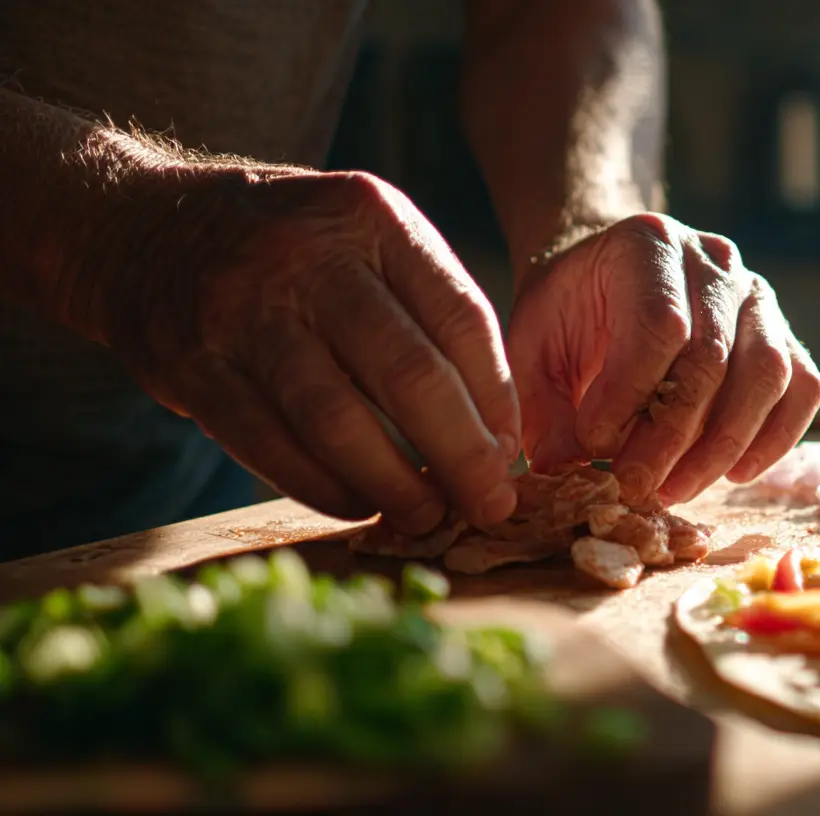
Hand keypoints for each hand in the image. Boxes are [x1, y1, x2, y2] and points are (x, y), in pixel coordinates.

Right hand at [90, 170, 520, 534]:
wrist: (138, 228)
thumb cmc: (287, 250)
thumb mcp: (362, 237)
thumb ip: (428, 309)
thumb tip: (496, 427)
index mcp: (370, 216)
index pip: (461, 318)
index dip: (496, 397)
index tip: (509, 450)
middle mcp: (307, 256)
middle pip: (408, 375)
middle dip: (462, 455)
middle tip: (489, 504)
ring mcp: (242, 311)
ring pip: (337, 420)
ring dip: (394, 483)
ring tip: (429, 516)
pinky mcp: (191, 366)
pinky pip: (269, 445)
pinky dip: (324, 488)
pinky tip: (359, 505)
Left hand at [507, 213, 819, 504]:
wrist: (605, 273)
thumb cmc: (569, 310)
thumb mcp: (535, 345)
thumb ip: (543, 404)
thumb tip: (560, 467)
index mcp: (648, 245)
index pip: (659, 325)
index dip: (630, 396)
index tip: (594, 446)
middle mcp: (714, 261)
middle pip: (713, 358)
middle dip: (672, 437)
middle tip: (637, 488)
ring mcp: (757, 295)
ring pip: (767, 374)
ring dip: (723, 445)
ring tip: (677, 490)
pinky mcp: (784, 332)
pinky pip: (803, 387)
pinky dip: (776, 437)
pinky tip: (734, 473)